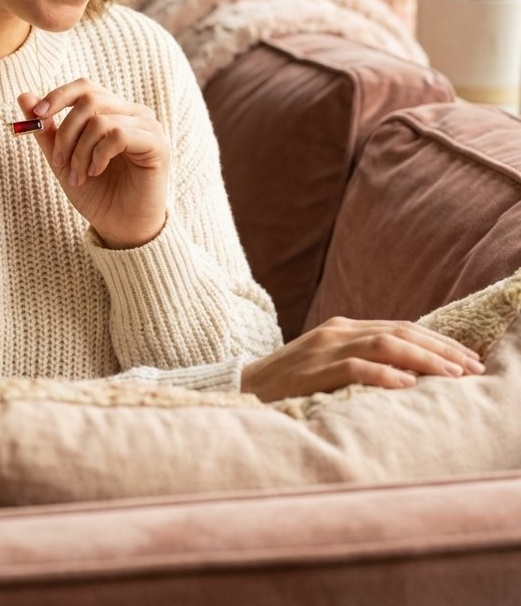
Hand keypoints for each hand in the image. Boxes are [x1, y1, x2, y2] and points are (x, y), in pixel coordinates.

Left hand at [18, 80, 168, 249]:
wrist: (120, 226)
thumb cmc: (96, 193)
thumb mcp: (63, 159)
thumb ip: (46, 130)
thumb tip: (24, 96)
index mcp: (112, 111)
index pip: (85, 87)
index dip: (59, 95)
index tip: (38, 115)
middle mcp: (133, 113)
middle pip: (90, 100)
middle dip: (66, 133)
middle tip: (59, 163)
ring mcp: (148, 126)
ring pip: (101, 120)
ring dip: (80, 152)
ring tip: (78, 176)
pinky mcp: (158, 144)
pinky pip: (119, 135)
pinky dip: (99, 155)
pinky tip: (96, 172)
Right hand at [240, 316, 485, 400]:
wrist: (242, 388)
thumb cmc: (290, 383)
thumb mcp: (329, 363)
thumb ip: (361, 359)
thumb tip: (412, 373)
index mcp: (342, 327)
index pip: (401, 326)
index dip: (438, 340)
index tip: (469, 357)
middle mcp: (336, 331)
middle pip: (399, 331)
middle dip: (441, 349)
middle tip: (472, 368)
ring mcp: (323, 348)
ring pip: (384, 344)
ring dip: (424, 359)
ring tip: (452, 376)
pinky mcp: (312, 370)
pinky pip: (354, 368)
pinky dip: (384, 375)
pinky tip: (407, 385)